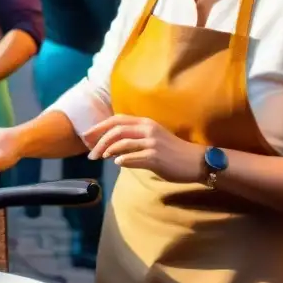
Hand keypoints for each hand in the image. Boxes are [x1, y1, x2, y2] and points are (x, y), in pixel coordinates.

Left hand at [85, 114, 204, 182]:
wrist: (195, 161)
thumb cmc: (172, 151)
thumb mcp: (152, 137)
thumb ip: (134, 137)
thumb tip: (110, 146)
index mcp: (145, 122)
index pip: (116, 119)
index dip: (99, 126)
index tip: (86, 136)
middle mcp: (147, 129)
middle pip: (116, 130)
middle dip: (99, 141)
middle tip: (91, 154)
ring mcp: (152, 143)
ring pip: (122, 143)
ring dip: (108, 150)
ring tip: (101, 158)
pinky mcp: (156, 157)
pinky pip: (134, 157)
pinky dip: (122, 159)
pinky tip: (116, 163)